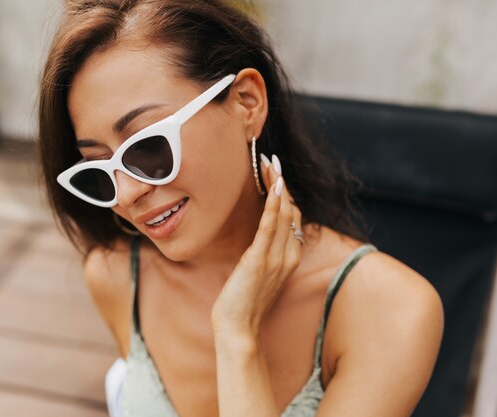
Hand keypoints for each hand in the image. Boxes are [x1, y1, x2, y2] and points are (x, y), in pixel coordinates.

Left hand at [211, 153, 302, 338]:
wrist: (238, 328)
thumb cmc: (245, 302)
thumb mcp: (260, 272)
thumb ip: (265, 252)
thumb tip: (261, 234)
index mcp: (290, 257)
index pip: (293, 218)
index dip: (286, 194)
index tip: (274, 175)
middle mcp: (288, 255)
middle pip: (291, 210)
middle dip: (281, 183)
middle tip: (270, 161)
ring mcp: (276, 258)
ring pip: (283, 213)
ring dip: (277, 185)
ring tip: (270, 163)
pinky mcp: (260, 260)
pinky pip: (270, 227)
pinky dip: (273, 204)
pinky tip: (273, 185)